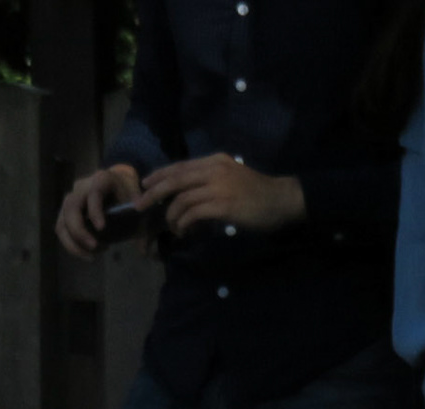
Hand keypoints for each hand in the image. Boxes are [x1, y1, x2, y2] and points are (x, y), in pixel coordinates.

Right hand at [56, 164, 140, 256]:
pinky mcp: (66, 210)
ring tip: (92, 256)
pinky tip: (88, 253)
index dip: (95, 211)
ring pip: (61, 220)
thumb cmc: (129, 192)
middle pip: (71, 207)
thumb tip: (143, 251)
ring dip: (73, 241)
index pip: (94, 193)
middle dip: (79, 230)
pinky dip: (71, 243)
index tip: (101, 228)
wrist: (119, 182)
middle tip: (94, 247)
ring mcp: (71, 198)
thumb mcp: (139, 201)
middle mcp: (82, 187)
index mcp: (102, 180)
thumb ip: (143, 222)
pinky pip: (62, 227)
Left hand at [138, 153, 304, 237]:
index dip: (160, 176)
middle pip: (175, 180)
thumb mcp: (234, 177)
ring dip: (172, 215)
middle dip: (154, 193)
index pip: (180, 166)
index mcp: (215, 161)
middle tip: (140, 205)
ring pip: (182, 198)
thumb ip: (213, 180)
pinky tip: (184, 231)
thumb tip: (190, 194)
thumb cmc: (261, 194)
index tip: (146, 185)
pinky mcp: (223, 205)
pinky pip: (194, 213)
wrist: (284, 200)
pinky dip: (184, 222)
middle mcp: (214, 170)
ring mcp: (218, 187)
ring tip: (173, 227)